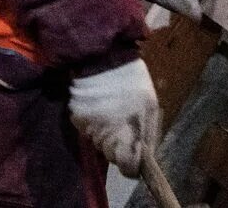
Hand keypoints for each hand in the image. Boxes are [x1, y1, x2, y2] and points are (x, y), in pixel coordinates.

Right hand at [68, 58, 159, 176]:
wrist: (102, 59)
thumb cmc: (133, 84)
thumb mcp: (150, 109)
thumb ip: (148, 136)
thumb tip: (144, 157)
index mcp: (128, 136)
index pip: (127, 169)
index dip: (132, 165)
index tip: (134, 155)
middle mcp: (106, 137)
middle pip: (111, 157)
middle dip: (118, 148)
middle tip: (123, 129)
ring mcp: (89, 129)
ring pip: (98, 144)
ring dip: (105, 135)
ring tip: (111, 115)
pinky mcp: (76, 119)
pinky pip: (86, 131)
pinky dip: (92, 124)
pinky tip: (98, 109)